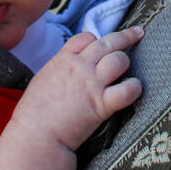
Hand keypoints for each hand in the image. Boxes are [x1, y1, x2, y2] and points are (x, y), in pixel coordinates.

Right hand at [13, 25, 143, 151]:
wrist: (35, 136)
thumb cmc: (33, 114)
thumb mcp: (42, 80)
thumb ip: (59, 70)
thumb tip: (68, 71)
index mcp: (63, 60)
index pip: (86, 38)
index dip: (97, 40)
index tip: (102, 44)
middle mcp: (80, 67)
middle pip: (108, 42)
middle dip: (126, 36)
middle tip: (137, 33)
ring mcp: (92, 84)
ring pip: (119, 60)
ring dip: (126, 63)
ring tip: (129, 70)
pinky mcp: (102, 104)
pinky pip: (127, 90)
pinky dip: (134, 88)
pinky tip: (134, 89)